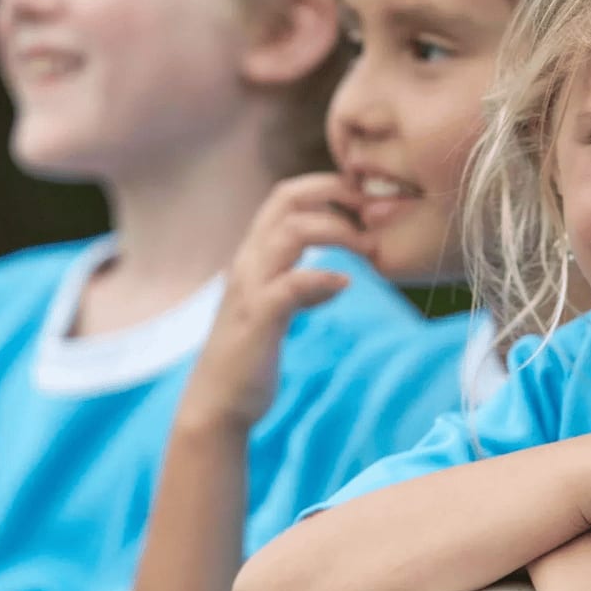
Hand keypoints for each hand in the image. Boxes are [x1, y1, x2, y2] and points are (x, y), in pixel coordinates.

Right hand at [180, 173, 371, 429]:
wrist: (216, 404)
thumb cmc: (249, 356)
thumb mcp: (279, 311)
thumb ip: (303, 287)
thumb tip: (339, 279)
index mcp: (253, 255)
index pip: (286, 195)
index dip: (326, 186)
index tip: (363, 200)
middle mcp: (248, 261)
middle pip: (287, 199)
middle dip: (335, 192)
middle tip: (373, 209)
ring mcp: (250, 287)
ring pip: (291, 231)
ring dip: (337, 230)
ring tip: (367, 248)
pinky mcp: (258, 318)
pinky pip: (291, 284)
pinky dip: (322, 278)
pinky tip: (344, 285)